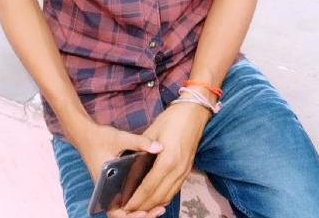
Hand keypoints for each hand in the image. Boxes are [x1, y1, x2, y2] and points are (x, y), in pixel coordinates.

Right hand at [71, 120, 165, 217]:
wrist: (86, 134)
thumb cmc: (99, 138)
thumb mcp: (120, 138)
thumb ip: (139, 142)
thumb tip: (159, 147)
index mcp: (104, 186)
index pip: (115, 212)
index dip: (131, 216)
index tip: (145, 212)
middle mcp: (107, 190)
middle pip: (123, 214)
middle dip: (141, 215)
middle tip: (159, 210)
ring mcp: (111, 188)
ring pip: (125, 208)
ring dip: (141, 210)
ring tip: (159, 206)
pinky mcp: (115, 183)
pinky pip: (126, 198)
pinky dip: (138, 200)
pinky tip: (153, 195)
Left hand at [121, 101, 210, 216]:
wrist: (194, 111)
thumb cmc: (172, 118)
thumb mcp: (152, 132)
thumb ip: (141, 153)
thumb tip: (129, 172)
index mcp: (168, 160)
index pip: (148, 187)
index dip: (136, 198)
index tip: (124, 205)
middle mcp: (178, 169)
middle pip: (158, 196)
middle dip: (142, 206)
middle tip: (128, 210)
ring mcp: (185, 171)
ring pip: (168, 196)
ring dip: (153, 205)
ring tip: (139, 207)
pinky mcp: (188, 170)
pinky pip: (175, 190)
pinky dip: (164, 198)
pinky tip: (155, 199)